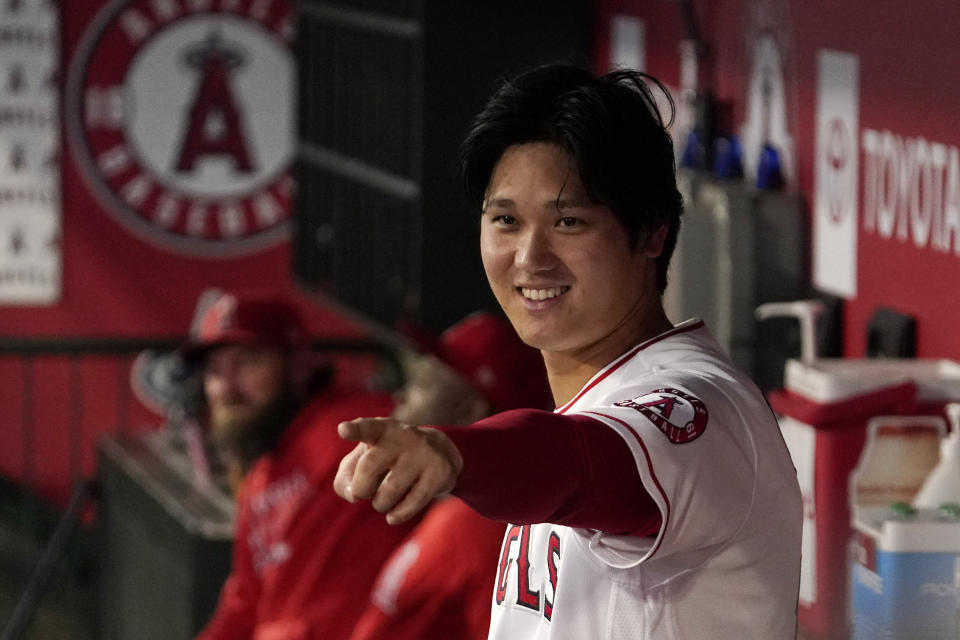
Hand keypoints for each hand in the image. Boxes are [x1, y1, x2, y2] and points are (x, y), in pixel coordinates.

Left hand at [333, 417, 463, 523]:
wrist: (440, 452)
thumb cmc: (390, 458)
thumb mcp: (364, 459)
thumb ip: (345, 478)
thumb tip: (352, 496)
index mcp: (382, 429)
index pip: (367, 428)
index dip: (355, 430)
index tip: (343, 430)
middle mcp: (403, 436)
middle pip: (369, 466)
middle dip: (360, 488)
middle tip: (363, 493)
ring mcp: (423, 453)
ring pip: (389, 490)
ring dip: (379, 504)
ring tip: (382, 501)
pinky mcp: (439, 472)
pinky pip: (413, 502)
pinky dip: (398, 514)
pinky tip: (392, 517)